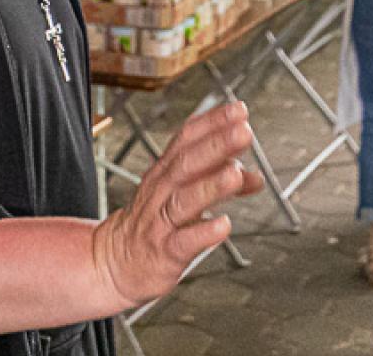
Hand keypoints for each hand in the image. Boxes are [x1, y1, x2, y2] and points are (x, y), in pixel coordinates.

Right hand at [91, 102, 264, 306]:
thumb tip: (256, 176)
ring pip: (183, 200)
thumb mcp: (186, 197)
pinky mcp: (164, 251)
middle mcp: (161, 191)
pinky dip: (203, 233)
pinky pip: (183, 241)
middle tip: (244, 132)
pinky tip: (223, 225)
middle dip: (216, 146)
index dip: (212, 122)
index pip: (187, 139)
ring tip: (235, 175)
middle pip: (186, 163)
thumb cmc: (155, 224)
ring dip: (211, 186)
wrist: (116, 262)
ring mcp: (161, 221)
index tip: (239, 110)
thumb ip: (220, 183)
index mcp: (166, 172)